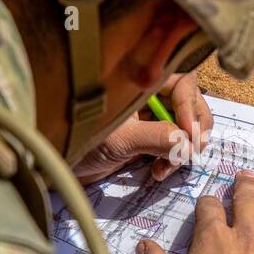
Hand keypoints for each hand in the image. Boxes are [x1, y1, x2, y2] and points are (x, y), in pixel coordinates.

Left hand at [73, 74, 213, 183]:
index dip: (191, 107)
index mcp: (138, 81)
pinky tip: (159, 172)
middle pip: (189, 102)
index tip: (190, 135)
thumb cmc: (79, 142)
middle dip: (195, 128)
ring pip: (183, 125)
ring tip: (168, 167)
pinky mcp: (145, 138)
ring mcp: (147, 117)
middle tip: (193, 151)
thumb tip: (188, 145)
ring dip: (184, 148)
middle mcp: (146, 94)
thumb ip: (157, 137)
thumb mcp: (121, 138)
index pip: (182, 83)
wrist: (58, 167)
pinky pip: (172, 144)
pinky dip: (172, 158)